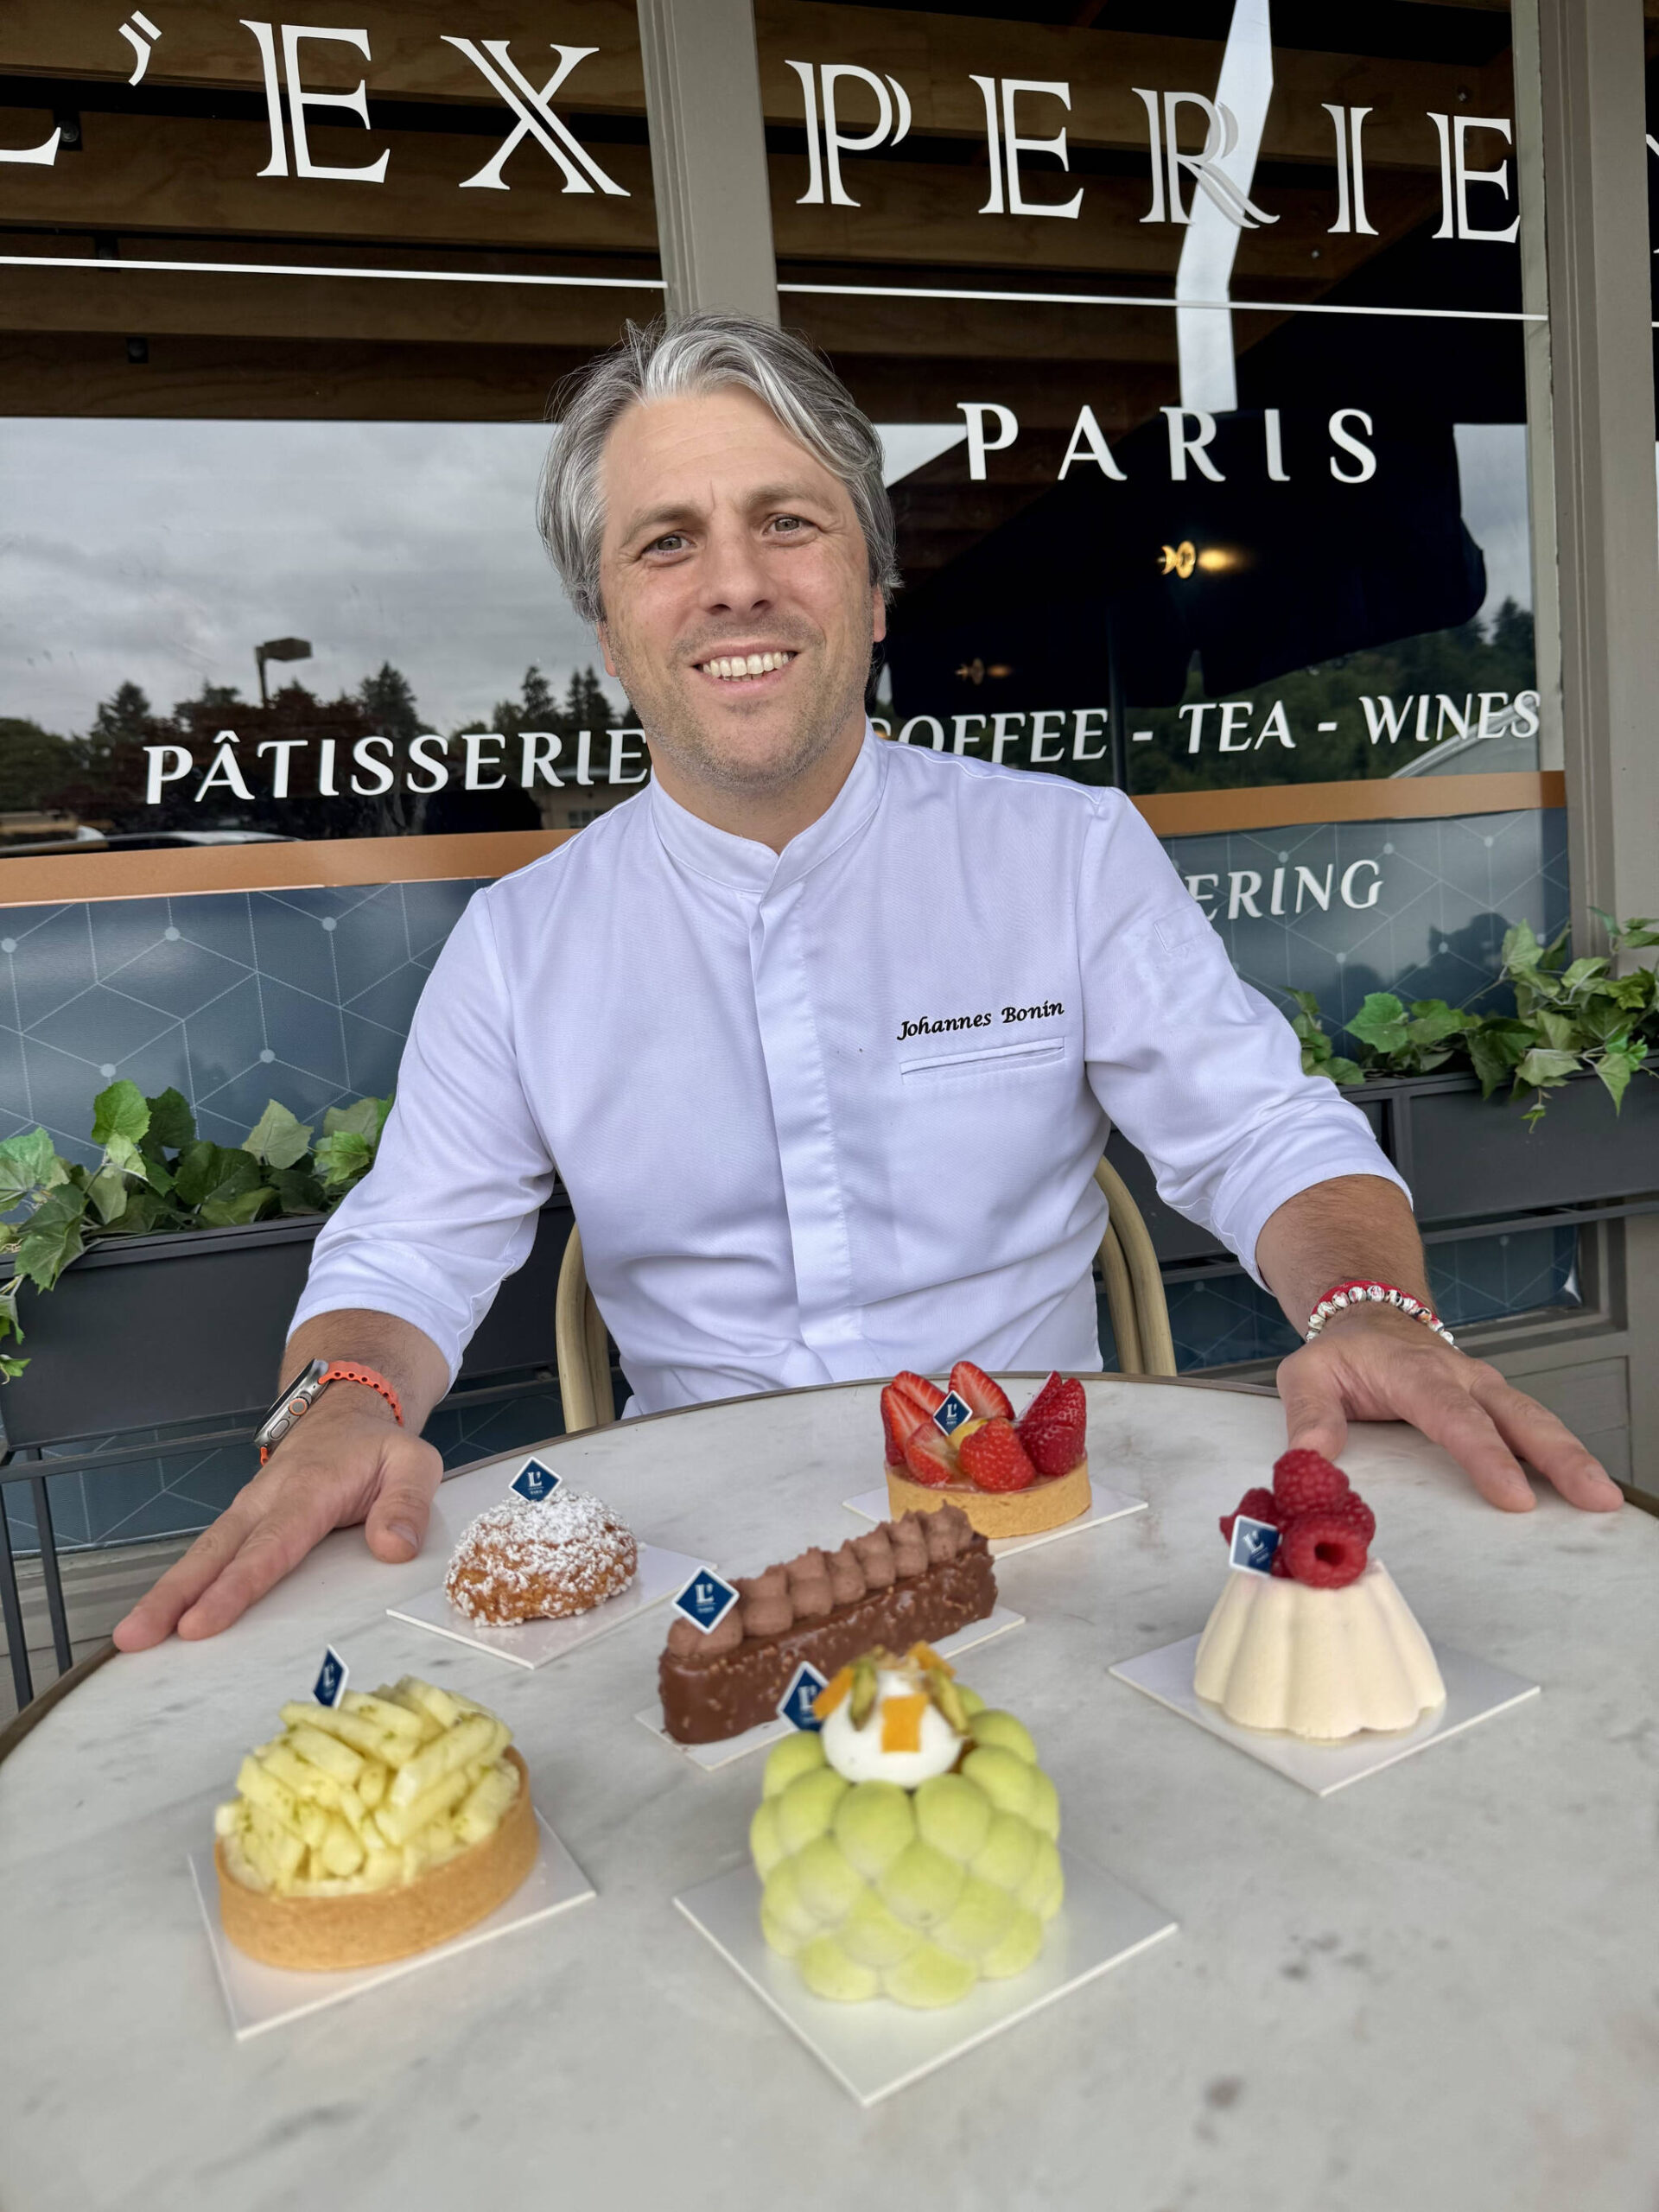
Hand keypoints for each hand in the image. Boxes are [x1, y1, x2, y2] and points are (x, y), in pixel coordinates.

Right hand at [112, 1397, 443, 1648]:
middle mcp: (266, 1502)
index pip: (270, 1546)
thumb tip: (393, 1548)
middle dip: (175, 1596)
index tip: (201, 1623)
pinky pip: (208, 1556)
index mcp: (309, 1491)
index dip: (235, 1587)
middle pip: (215, 1553)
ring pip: (202, 1554)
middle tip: (138, 1636)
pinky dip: (179, 1586)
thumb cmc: (377, 1447)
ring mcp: (247, 1511)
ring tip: (132, 1637)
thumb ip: (406, 1504)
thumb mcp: (413, 1462)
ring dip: (165, 1594)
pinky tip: (158, 1621)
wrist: (345, 1411)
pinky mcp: (241, 1522)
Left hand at [1276, 1306, 1623, 1513]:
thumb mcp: (1305, 1375)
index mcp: (1414, 1372)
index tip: (1515, 1496)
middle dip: (1558, 1455)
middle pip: (1516, 1415)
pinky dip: (1562, 1455)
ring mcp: (1485, 1389)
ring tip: (1603, 1497)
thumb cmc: (1341, 1354)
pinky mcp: (1495, 1403)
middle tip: (1593, 1495)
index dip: (1486, 1455)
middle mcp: (1461, 1378)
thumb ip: (1308, 1416)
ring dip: (1571, 1457)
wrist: (1368, 1319)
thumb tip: (1309, 1461)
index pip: (1454, 1416)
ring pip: (1535, 1420)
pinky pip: (1533, 1428)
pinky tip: (1584, 1487)